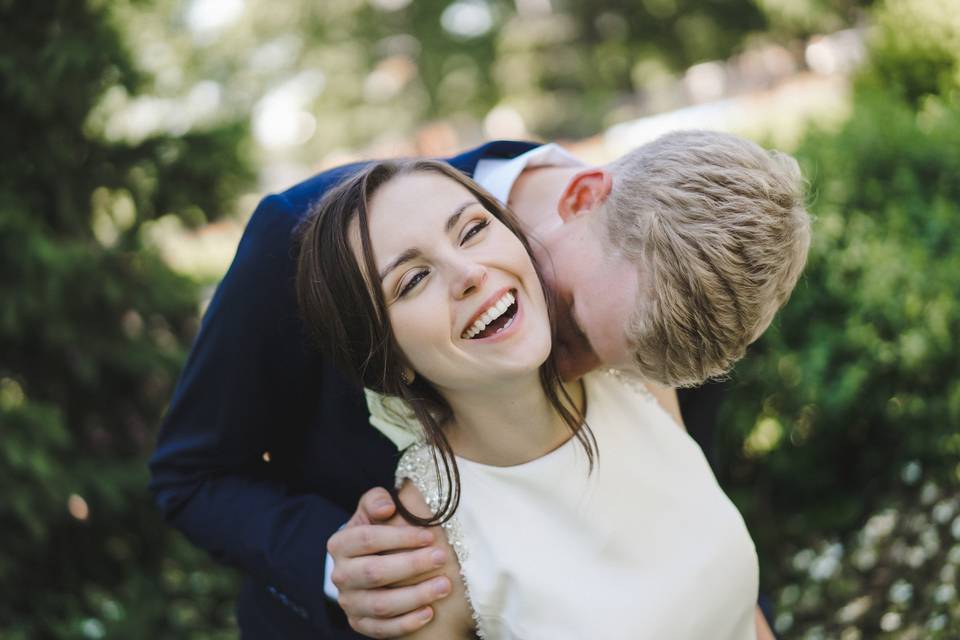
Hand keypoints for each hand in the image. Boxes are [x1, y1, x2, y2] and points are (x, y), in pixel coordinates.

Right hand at [328, 487, 452, 637]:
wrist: (371, 560)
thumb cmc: (379, 531)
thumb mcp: (374, 510)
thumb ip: (377, 499)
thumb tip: (387, 508)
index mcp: (340, 544)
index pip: (367, 539)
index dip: (399, 537)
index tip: (428, 536)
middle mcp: (340, 575)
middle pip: (374, 573)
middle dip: (411, 566)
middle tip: (441, 558)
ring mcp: (349, 602)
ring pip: (381, 604)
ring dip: (416, 596)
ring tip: (444, 585)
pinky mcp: (360, 623)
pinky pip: (382, 629)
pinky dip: (407, 623)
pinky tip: (429, 612)